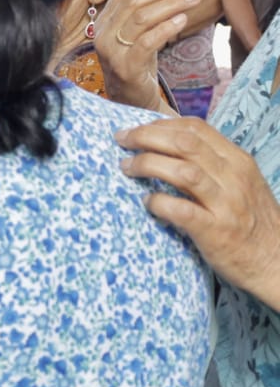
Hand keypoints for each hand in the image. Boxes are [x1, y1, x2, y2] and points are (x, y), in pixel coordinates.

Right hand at [94, 0, 199, 111]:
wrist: (131, 99)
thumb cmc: (136, 60)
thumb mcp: (136, 28)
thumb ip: (136, 0)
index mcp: (102, 22)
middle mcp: (102, 34)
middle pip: (133, 1)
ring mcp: (112, 52)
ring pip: (141, 18)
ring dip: (172, 4)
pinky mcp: (126, 68)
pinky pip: (148, 42)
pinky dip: (167, 27)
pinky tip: (183, 20)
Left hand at [117, 117, 279, 310]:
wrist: (276, 261)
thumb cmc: (250, 220)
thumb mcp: (239, 182)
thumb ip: (211, 162)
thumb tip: (166, 143)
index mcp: (237, 160)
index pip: (196, 128)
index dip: (160, 124)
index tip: (136, 129)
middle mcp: (233, 177)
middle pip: (184, 143)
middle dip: (146, 137)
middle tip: (122, 141)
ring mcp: (226, 204)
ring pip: (183, 171)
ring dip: (147, 164)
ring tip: (127, 167)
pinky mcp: (216, 231)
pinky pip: (181, 210)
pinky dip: (159, 202)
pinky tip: (148, 202)